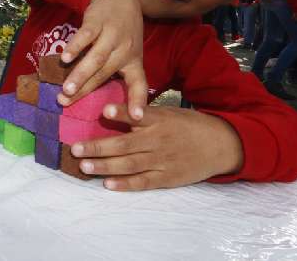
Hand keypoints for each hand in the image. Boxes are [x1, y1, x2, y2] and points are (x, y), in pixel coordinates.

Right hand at [58, 0, 147, 120]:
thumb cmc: (123, 33)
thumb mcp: (128, 53)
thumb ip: (115, 73)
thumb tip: (98, 99)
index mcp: (133, 61)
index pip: (138, 83)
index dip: (138, 101)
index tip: (137, 119)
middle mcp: (125, 49)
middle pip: (104, 73)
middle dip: (86, 91)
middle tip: (67, 104)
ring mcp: (112, 35)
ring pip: (95, 58)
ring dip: (79, 75)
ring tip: (66, 90)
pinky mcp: (98, 21)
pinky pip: (86, 36)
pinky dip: (75, 47)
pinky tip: (64, 58)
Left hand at [70, 103, 243, 190]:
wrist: (220, 144)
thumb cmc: (187, 125)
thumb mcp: (167, 113)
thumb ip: (142, 115)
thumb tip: (110, 112)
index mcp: (159, 120)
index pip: (138, 115)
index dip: (122, 114)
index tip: (105, 111)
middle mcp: (158, 140)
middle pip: (125, 144)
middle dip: (98, 147)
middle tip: (75, 148)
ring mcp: (162, 160)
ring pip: (129, 165)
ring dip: (105, 166)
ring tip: (84, 166)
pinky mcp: (166, 178)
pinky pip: (143, 182)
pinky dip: (125, 184)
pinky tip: (108, 184)